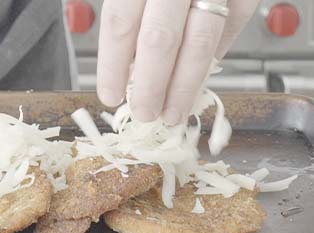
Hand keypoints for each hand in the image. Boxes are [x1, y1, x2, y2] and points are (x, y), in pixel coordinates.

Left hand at [96, 0, 258, 123]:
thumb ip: (127, 8)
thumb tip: (124, 63)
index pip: (120, 23)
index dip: (113, 65)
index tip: (110, 95)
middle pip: (159, 40)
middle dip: (151, 87)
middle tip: (145, 114)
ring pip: (200, 43)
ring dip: (185, 87)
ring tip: (172, 112)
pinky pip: (230, 28)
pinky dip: (213, 58)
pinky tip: (197, 77)